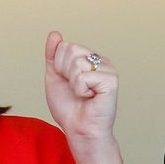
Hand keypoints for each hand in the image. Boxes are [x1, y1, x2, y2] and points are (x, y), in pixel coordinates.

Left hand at [44, 30, 118, 145]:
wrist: (79, 130)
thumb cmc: (69, 108)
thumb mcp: (55, 77)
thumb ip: (53, 55)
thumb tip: (55, 34)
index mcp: (90, 58)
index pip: (65, 46)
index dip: (59, 66)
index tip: (68, 82)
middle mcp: (101, 61)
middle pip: (71, 50)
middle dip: (65, 72)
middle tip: (76, 89)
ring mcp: (108, 70)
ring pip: (76, 63)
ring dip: (73, 83)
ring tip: (83, 94)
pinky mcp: (111, 80)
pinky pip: (84, 76)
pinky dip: (81, 90)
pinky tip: (90, 98)